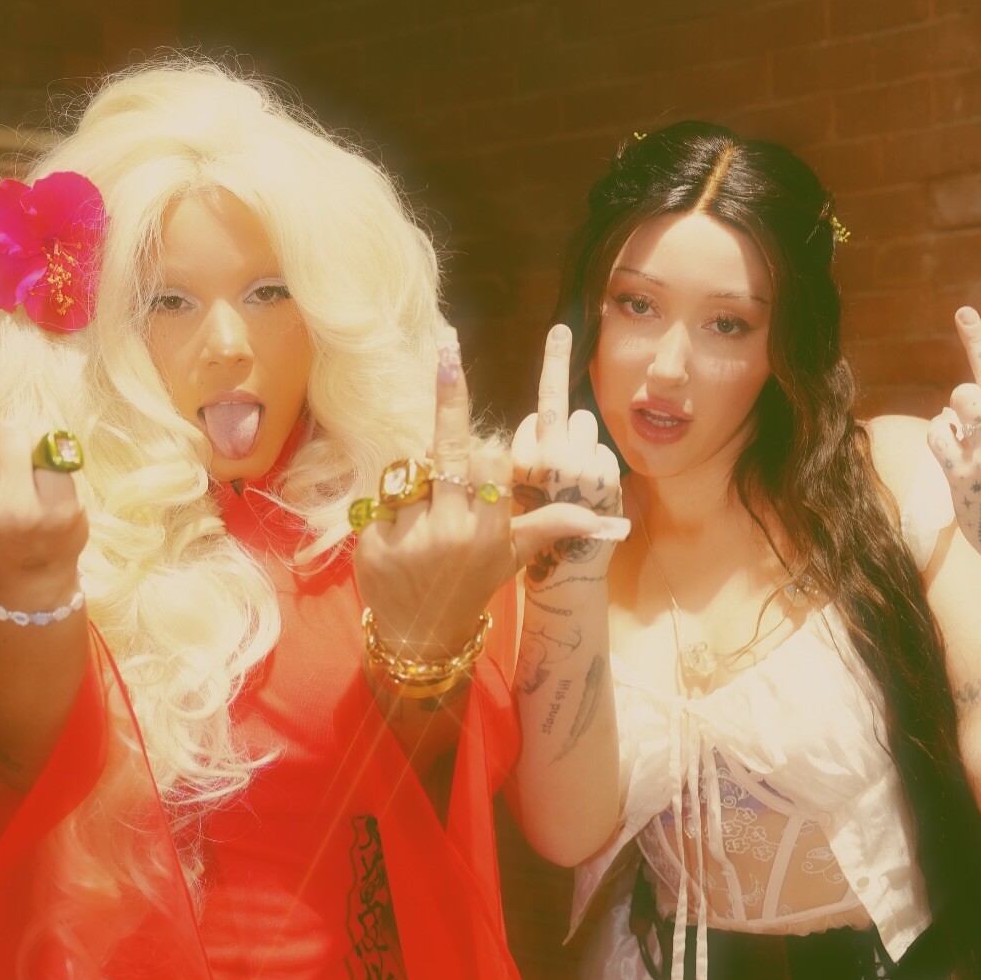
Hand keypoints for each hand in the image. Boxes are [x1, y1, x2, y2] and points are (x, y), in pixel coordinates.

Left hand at [353, 328, 627, 657]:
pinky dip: (390, 503)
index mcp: (490, 534)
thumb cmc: (470, 586)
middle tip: (447, 344)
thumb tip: (606, 518)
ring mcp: (410, 538)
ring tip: (422, 504)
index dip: (487, 451)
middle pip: (450, 451)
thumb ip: (549, 526)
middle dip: (450, 396)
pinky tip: (397, 526)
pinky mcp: (374, 541)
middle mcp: (452, 534)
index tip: (487, 434)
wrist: (420, 635)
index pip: (491, 465)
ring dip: (416, 477)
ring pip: (411, 471)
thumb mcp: (513, 558)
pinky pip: (382, 497)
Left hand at [928, 307, 980, 562]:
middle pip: (970, 388)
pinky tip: (951, 448)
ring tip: (962, 435)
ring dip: (952, 418)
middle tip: (972, 423)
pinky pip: (938, 436)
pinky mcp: (961, 475)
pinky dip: (940, 436)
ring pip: (953, 408)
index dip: (976, 340)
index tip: (962, 312)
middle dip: (966, 401)